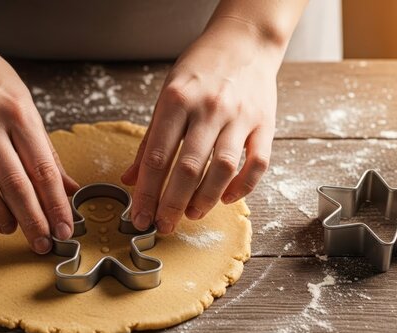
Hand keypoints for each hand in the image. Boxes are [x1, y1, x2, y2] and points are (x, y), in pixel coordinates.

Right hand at [0, 44, 78, 253]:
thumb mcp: (26, 106)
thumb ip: (46, 150)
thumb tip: (69, 189)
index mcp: (17, 114)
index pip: (43, 169)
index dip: (56, 204)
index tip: (66, 229)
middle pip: (14, 183)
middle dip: (33, 219)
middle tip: (43, 243)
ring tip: (12, 230)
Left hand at [122, 21, 279, 233]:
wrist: (245, 42)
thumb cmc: (201, 69)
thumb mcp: (167, 94)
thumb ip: (150, 139)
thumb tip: (132, 179)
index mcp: (177, 100)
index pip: (157, 156)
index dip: (147, 192)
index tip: (139, 216)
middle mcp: (209, 108)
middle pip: (189, 168)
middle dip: (172, 204)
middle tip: (163, 225)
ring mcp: (240, 116)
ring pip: (223, 169)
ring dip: (205, 199)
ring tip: (192, 215)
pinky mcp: (265, 123)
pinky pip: (257, 164)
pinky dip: (243, 187)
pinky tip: (226, 198)